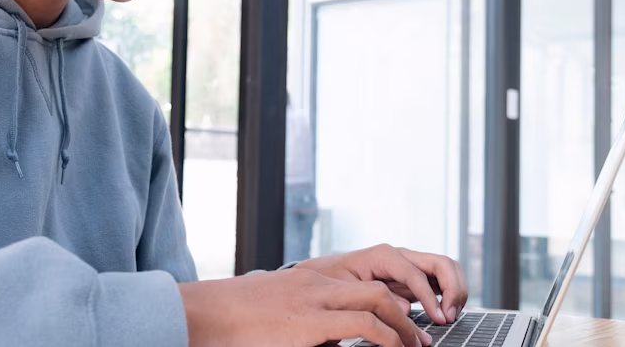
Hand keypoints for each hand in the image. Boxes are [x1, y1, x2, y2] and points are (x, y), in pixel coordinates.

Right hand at [179, 268, 432, 346]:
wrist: (201, 316)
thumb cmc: (232, 325)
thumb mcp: (278, 323)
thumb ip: (310, 331)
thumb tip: (334, 342)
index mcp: (309, 282)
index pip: (362, 285)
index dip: (390, 305)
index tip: (405, 326)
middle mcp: (316, 285)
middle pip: (378, 287)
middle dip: (407, 312)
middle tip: (422, 339)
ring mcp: (313, 299)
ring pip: (377, 300)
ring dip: (404, 326)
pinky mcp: (308, 321)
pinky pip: (362, 324)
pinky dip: (387, 337)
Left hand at [294, 244, 468, 325]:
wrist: (320, 277)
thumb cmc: (329, 282)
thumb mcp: (345, 291)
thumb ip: (374, 298)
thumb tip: (406, 308)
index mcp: (384, 255)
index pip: (416, 273)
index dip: (430, 297)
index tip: (437, 318)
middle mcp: (401, 256)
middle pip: (442, 263)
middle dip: (453, 288)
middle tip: (449, 316)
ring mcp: (409, 265)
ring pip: (446, 269)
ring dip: (456, 290)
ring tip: (451, 315)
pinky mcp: (412, 278)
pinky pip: (440, 280)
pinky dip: (449, 294)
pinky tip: (445, 313)